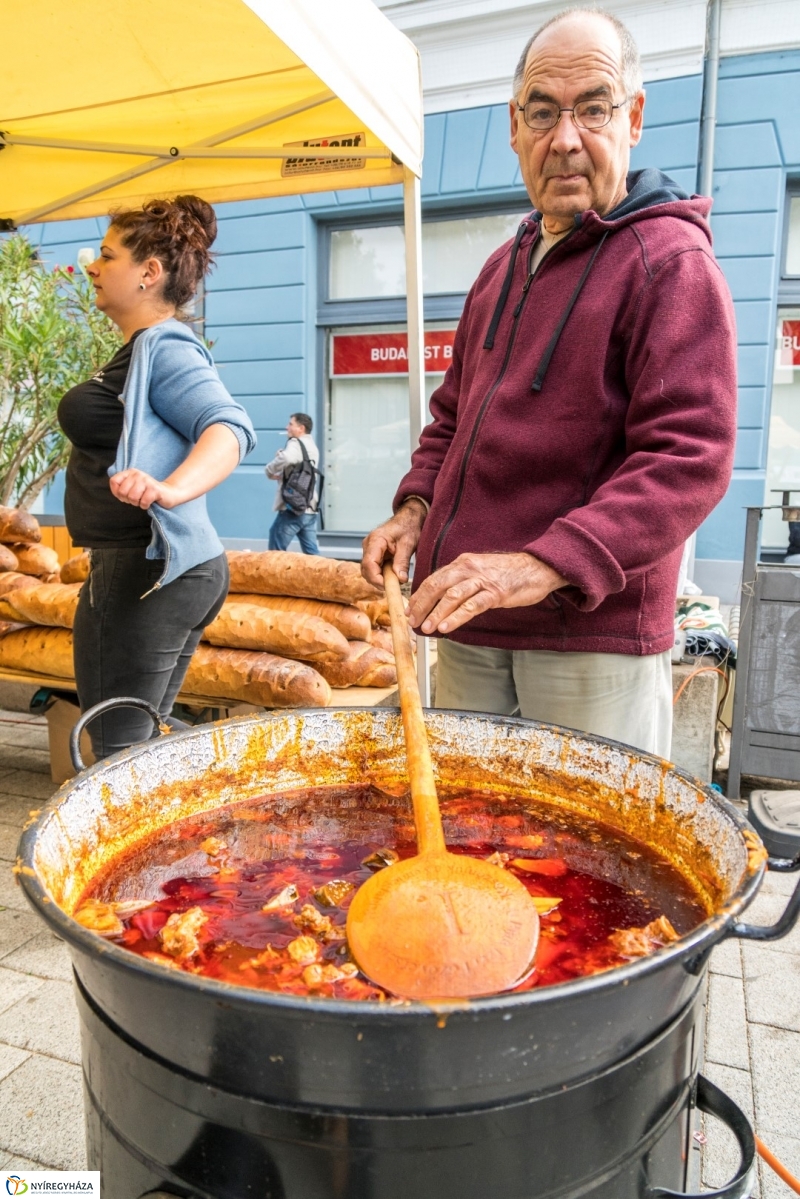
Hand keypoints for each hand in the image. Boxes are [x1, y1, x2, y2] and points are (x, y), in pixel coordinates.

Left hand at [109, 469, 183, 509]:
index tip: (125, 495)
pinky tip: (150, 502)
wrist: (168, 493)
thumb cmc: (147, 493)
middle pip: (122, 492)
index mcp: (131, 472)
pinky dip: (145, 506)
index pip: (114, 481)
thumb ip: (121, 488)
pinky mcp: (155, 490)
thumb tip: (117, 492)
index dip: (117, 492)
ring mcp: (147, 481)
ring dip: (137, 503)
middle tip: (137, 498)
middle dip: (128, 500)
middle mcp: (138, 474)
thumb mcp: (132, 487)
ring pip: (132, 497)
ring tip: (143, 499)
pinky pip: (143, 502)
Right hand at [361, 499, 426, 587]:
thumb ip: (402, 562)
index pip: (369, 564)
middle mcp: (368, 545)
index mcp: (376, 540)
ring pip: (368, 570)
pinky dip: (381, 574)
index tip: (388, 586)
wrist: (409, 518)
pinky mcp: (373, 553)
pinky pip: (373, 568)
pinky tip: (391, 574)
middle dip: (377, 580)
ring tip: (394, 580)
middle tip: (393, 586)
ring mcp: (369, 549)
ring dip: (379, 578)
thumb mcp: (408, 544)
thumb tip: (400, 580)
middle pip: (366, 569)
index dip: (376, 578)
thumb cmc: (409, 527)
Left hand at [407, 552, 568, 634]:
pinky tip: (446, 627)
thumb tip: (443, 598)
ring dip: (436, 613)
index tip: (410, 610)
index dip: (419, 595)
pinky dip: (456, 617)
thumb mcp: (481, 571)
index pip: (434, 579)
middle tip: (412, 621)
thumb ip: (462, 581)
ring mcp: (482, 580)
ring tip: (426, 628)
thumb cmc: (509, 573)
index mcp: (463, 563)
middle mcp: (469, 568)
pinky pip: (471, 606)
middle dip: (421, 605)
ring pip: (451, 596)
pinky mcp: (495, 593)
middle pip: (437, 586)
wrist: (538, 567)